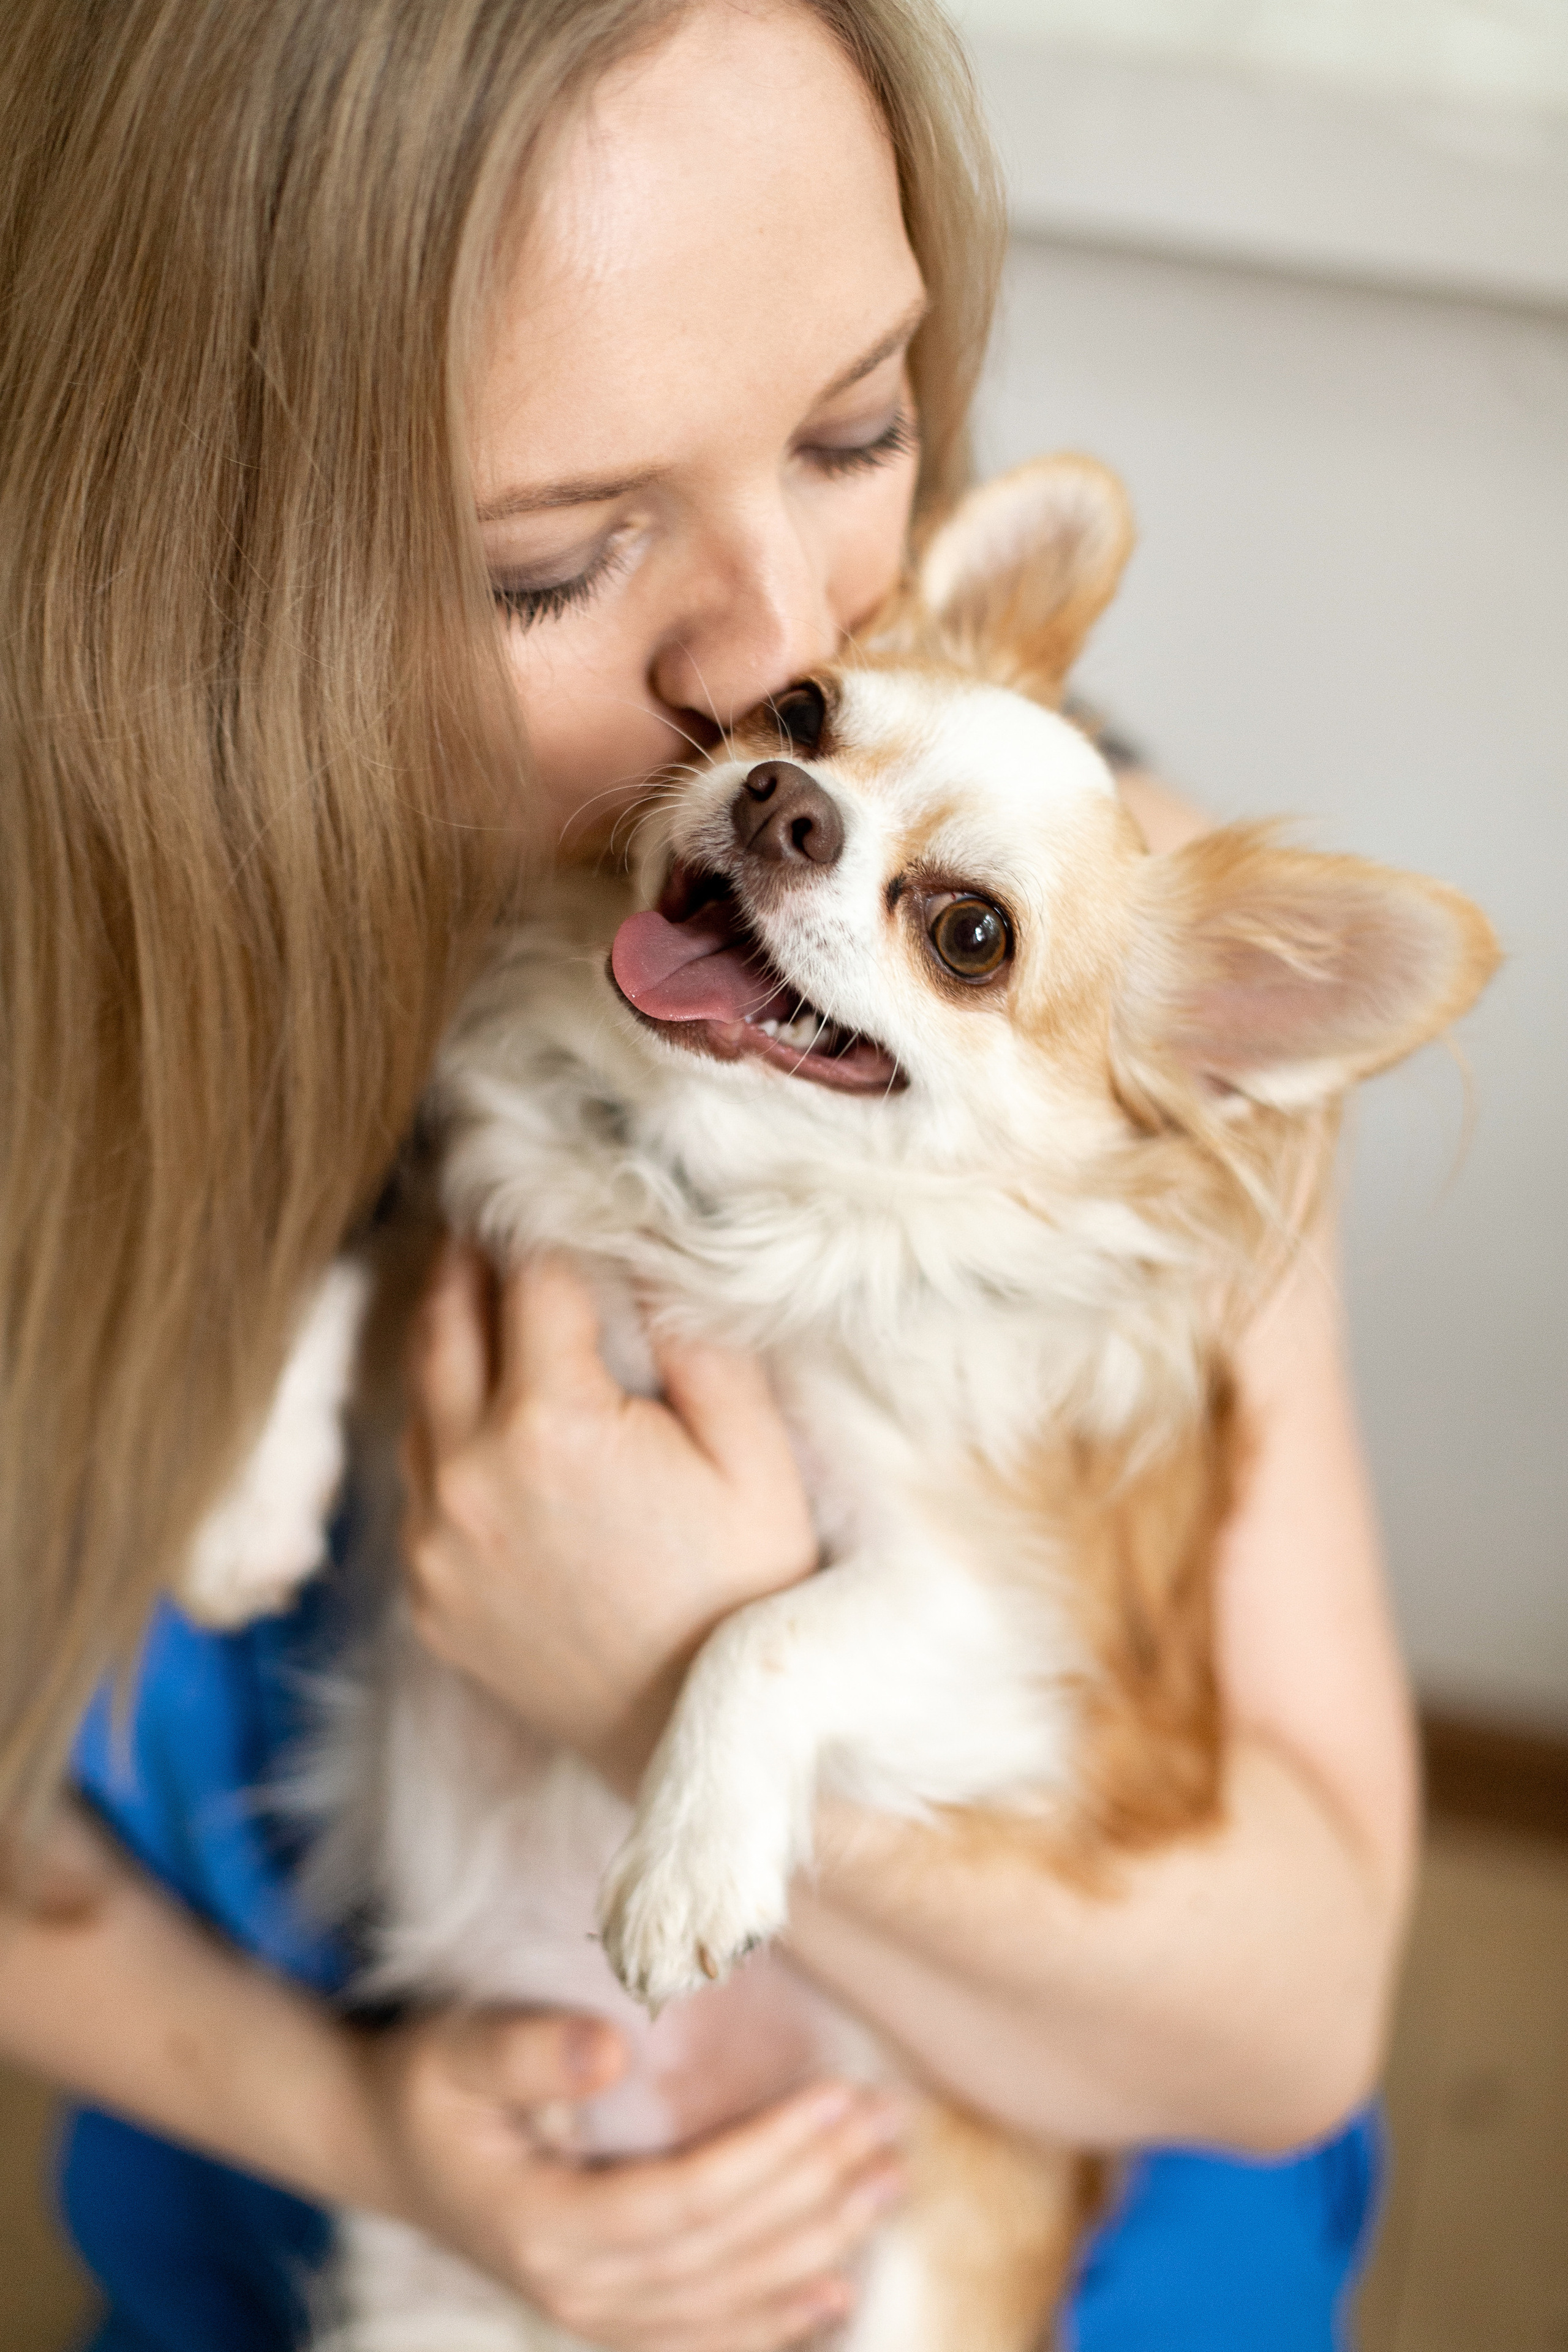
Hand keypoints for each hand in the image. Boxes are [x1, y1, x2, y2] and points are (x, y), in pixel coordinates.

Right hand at [357, 2006, 905, 2351]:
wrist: (382, 2143)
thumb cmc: (428, 2082)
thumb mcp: (458, 2048)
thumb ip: (529, 2050)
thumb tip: (613, 2049)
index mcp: (541, 2224)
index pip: (685, 2201)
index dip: (770, 2155)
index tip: (839, 2096)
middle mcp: (570, 2289)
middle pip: (721, 2253)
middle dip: (817, 2191)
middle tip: (888, 2127)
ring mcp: (588, 2313)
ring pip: (725, 2302)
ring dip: (817, 2247)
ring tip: (887, 2184)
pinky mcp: (605, 2312)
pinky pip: (700, 2339)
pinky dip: (772, 2323)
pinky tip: (835, 2291)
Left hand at [400, 1248, 817, 1786]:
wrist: (699, 1744)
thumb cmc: (749, 1593)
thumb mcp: (753, 1455)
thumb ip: (694, 1343)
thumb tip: (642, 1257)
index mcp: (553, 1424)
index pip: (531, 1279)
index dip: (540, 1222)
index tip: (537, 1180)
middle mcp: (469, 1476)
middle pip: (444, 1324)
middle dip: (464, 1260)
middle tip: (476, 1209)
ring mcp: (435, 1543)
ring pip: (415, 1403)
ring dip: (441, 1342)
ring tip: (467, 1292)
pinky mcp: (428, 1598)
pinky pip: (415, 1489)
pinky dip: (440, 1435)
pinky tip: (475, 1414)